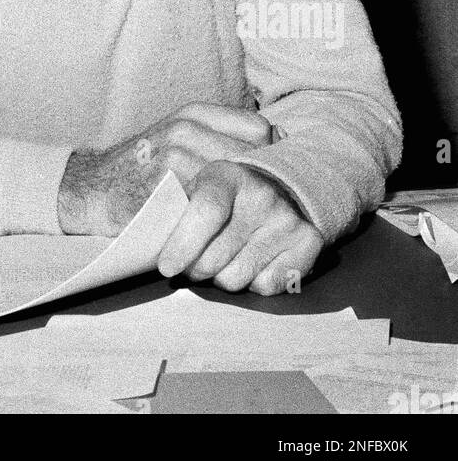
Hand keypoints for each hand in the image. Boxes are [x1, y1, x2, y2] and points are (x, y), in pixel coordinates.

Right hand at [57, 103, 273, 235]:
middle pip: (253, 155)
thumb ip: (220, 137)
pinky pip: (211, 206)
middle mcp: (186, 127)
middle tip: (272, 209)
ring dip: (249, 206)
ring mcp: (175, 155)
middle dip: (267, 184)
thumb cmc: (144, 170)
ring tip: (253, 225)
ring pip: (237, 181)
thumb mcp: (180, 138)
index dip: (273, 154)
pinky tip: (226, 233)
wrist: (92, 190)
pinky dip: (224, 222)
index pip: (259, 127)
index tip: (274, 179)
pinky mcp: (166, 186)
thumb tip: (278, 147)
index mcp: (194, 113)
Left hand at [156, 160, 323, 294]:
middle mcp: (262, 194)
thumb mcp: (198, 188)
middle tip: (192, 262)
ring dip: (221, 277)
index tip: (166, 266)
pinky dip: (253, 283)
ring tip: (224, 258)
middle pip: (214, 257)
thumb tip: (151, 243)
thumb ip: (176, 211)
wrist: (280, 187)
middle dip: (195, 268)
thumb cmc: (224, 196)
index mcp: (227, 174)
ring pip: (236, 278)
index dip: (183, 243)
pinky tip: (252, 261)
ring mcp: (287, 219)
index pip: (206, 210)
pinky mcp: (308, 243)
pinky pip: (265, 286)